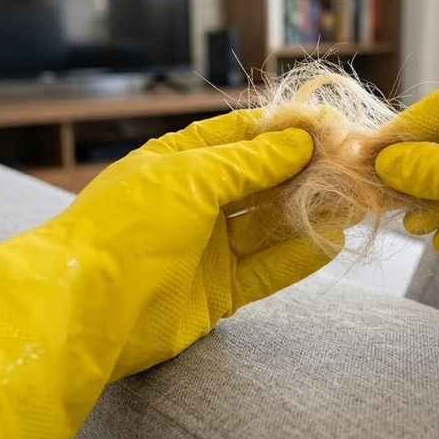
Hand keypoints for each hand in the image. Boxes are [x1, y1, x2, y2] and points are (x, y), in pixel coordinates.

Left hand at [0, 109, 336, 438]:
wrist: (82, 311)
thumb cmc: (123, 230)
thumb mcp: (188, 179)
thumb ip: (249, 163)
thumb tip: (300, 141)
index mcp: (177, 164)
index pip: (241, 136)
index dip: (285, 130)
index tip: (331, 126)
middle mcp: (193, 203)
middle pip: (262, 181)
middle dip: (307, 172)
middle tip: (355, 163)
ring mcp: (206, 249)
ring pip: (271, 225)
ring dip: (312, 212)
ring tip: (356, 199)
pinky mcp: (218, 293)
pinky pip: (269, 269)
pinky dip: (302, 256)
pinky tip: (335, 240)